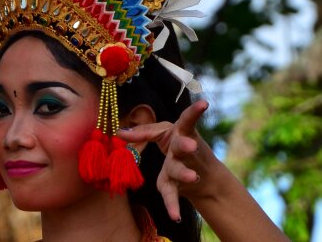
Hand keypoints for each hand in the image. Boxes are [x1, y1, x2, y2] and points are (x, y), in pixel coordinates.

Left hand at [117, 100, 212, 220]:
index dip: (187, 114)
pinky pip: (174, 194)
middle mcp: (184, 148)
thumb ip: (144, 132)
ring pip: (180, 170)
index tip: (201, 105)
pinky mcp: (180, 185)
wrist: (202, 175)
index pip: (179, 122)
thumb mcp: (165, 135)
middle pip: (183, 146)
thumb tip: (119, 132)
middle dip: (186, 146)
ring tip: (192, 178)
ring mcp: (184, 167)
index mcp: (179, 132)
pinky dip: (173, 205)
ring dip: (184, 174)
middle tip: (191, 147)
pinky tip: (174, 216)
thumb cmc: (178, 147)